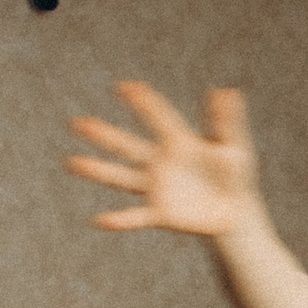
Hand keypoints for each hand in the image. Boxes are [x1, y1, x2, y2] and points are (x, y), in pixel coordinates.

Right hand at [66, 81, 266, 238]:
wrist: (235, 212)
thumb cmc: (234, 175)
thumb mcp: (234, 148)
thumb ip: (226, 122)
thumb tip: (226, 90)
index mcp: (178, 142)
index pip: (158, 117)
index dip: (144, 102)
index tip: (125, 86)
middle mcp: (159, 162)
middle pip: (126, 145)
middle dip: (103, 134)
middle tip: (78, 123)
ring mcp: (156, 187)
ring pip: (122, 178)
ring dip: (99, 171)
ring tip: (73, 163)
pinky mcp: (159, 213)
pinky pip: (136, 217)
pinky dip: (119, 220)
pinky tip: (100, 220)